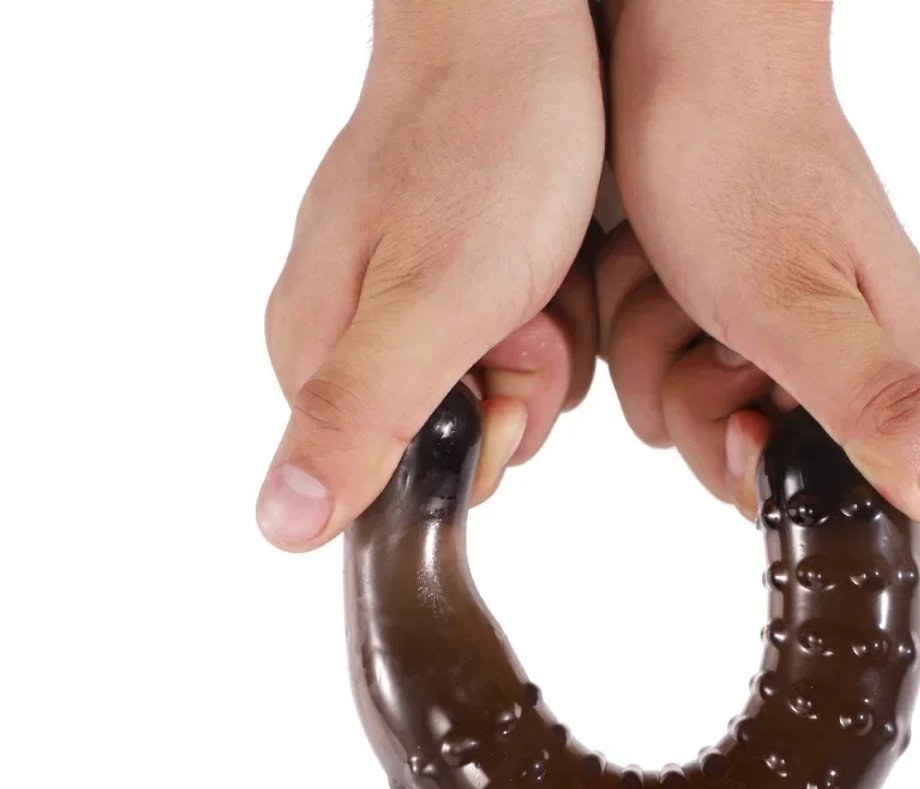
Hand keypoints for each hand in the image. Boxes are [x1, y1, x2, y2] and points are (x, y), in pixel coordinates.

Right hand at [258, 1, 603, 549]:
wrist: (527, 22)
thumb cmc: (483, 145)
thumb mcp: (428, 302)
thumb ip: (357, 418)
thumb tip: (279, 527)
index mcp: (321, 353)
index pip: (403, 481)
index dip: (475, 439)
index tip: (494, 363)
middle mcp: (358, 336)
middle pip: (466, 438)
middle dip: (520, 381)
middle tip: (523, 299)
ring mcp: (412, 304)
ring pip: (509, 391)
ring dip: (550, 339)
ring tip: (541, 265)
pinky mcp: (464, 279)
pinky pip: (527, 343)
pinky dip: (560, 309)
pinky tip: (554, 255)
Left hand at [596, 0, 919, 532]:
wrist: (682, 61)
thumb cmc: (741, 165)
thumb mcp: (805, 310)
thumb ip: (882, 414)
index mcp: (882, 369)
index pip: (808, 489)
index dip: (748, 453)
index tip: (735, 378)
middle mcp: (831, 359)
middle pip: (729, 453)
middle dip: (687, 386)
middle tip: (705, 306)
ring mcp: (766, 335)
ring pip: (676, 411)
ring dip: (651, 339)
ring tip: (676, 269)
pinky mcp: (713, 313)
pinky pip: (651, 365)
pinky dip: (633, 315)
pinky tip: (651, 260)